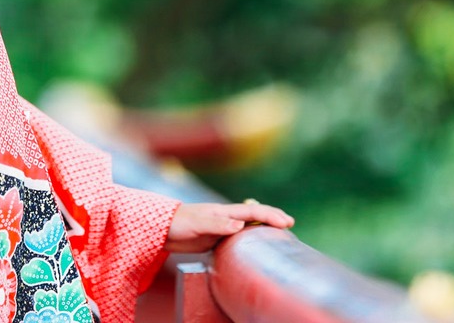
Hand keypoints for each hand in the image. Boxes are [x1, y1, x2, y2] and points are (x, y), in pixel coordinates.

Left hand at [164, 200, 293, 253]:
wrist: (163, 229)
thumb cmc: (179, 223)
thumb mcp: (198, 224)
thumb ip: (218, 224)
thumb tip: (240, 225)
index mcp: (224, 212)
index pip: (253, 211)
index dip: (270, 215)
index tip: (286, 222)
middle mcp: (226, 217)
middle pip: (254, 215)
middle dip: (272, 217)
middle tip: (290, 223)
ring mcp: (222, 226)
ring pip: (248, 223)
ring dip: (264, 225)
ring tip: (279, 231)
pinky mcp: (216, 237)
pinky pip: (239, 234)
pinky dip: (251, 235)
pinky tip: (255, 241)